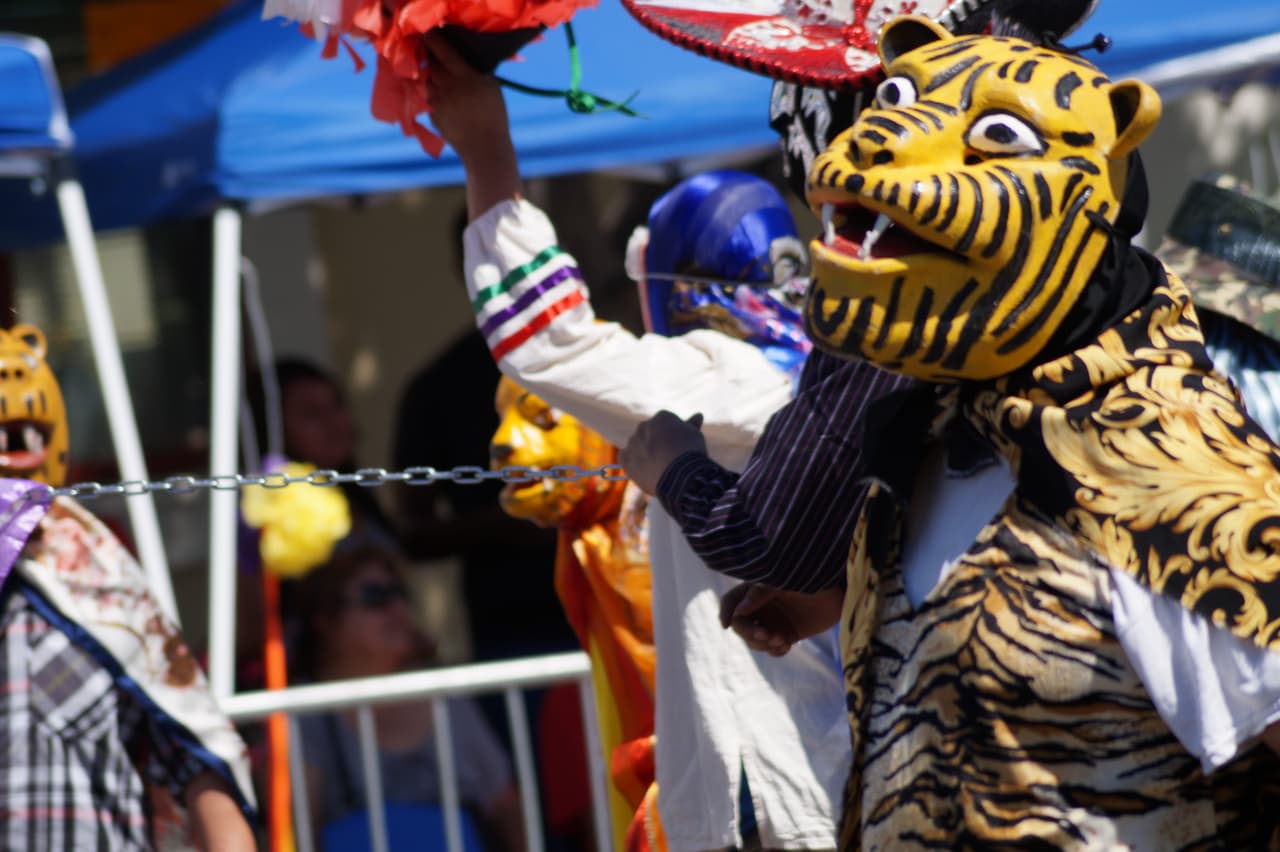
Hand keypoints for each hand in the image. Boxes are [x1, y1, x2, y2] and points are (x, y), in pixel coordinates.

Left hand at [423, 33, 509, 162]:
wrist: (484, 148)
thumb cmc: (494, 115)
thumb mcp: (492, 86)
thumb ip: (476, 69)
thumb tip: (465, 56)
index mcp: (463, 75)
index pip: (441, 48)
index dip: (432, 38)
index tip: (431, 33)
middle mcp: (445, 85)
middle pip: (430, 62)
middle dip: (433, 58)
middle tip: (440, 58)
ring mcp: (435, 101)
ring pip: (427, 80)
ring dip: (433, 77)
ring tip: (445, 83)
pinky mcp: (430, 113)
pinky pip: (428, 98)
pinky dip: (435, 96)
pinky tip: (448, 103)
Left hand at [619, 410, 706, 494]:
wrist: (679, 474)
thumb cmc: (690, 453)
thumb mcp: (695, 436)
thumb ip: (691, 425)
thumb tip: (698, 415)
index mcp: (661, 417)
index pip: (665, 425)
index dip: (672, 437)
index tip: (679, 448)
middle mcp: (644, 426)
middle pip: (649, 434)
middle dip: (656, 444)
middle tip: (668, 460)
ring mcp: (633, 442)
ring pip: (637, 446)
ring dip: (644, 454)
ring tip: (659, 469)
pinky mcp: (625, 458)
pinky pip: (625, 458)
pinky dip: (632, 463)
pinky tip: (644, 470)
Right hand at [719, 582, 843, 656]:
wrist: (839, 592)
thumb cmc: (810, 579)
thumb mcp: (784, 582)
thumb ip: (761, 594)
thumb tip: (739, 611)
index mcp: (756, 590)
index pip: (731, 602)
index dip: (725, 612)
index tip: (727, 625)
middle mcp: (761, 607)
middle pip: (741, 625)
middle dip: (750, 633)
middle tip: (767, 635)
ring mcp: (773, 622)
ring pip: (755, 640)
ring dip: (764, 644)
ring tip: (782, 640)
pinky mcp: (787, 634)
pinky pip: (772, 648)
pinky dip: (775, 650)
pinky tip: (786, 645)